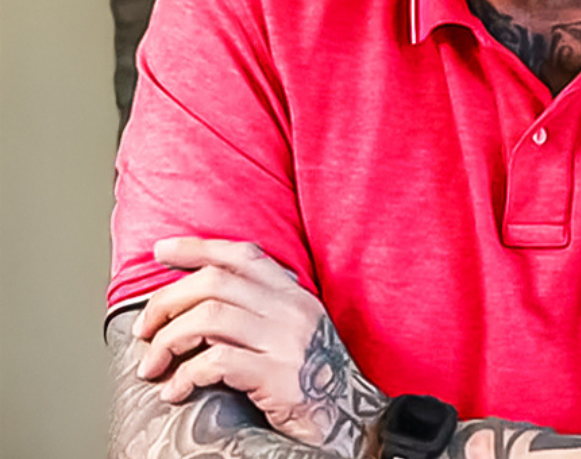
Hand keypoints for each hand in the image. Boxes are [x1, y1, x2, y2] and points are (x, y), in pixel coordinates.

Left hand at [133, 236, 386, 453]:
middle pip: (215, 283)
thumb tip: (208, 295)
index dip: (197, 247)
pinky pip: (216, 363)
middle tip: (144, 327)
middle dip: (167, 301)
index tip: (161, 251)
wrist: (351, 418)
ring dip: (167, 340)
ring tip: (151, 364)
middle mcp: (290, 308)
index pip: (241, 254)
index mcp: (293, 293)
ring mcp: (284, 341)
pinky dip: (184, 375)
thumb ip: (265, 306)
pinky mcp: (276, 377)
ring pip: (209, 318)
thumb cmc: (313, 377)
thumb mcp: (296, 328)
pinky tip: (174, 391)